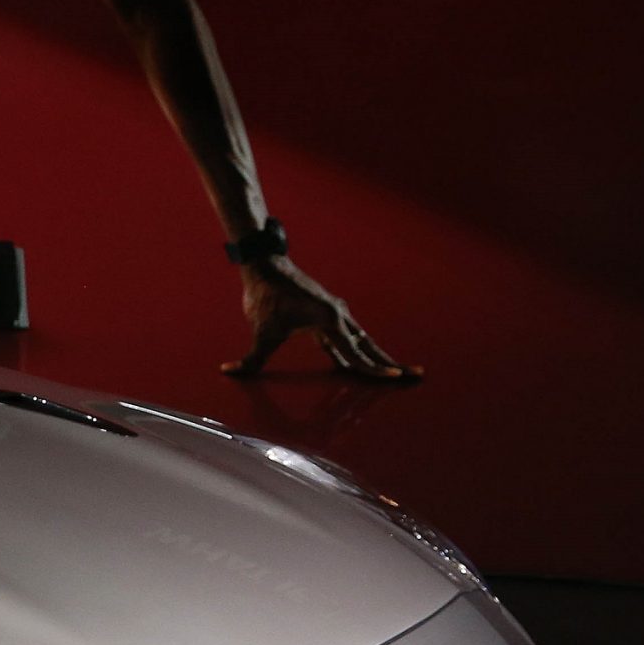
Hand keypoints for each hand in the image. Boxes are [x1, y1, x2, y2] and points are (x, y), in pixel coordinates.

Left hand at [223, 255, 419, 383]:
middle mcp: (338, 316)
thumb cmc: (265, 298)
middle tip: (414, 375)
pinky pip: (348, 338)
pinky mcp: (327, 315)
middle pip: (368, 347)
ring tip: (397, 372)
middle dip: (389, 364)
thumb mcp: (260, 332)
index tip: (393, 378)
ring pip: (362, 341)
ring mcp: (335, 314)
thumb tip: (228, 372)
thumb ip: (250, 358)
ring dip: (378, 358)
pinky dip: (358, 351)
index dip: (372, 368)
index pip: (354, 352)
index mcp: (328, 321)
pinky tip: (361, 364)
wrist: (267, 266)